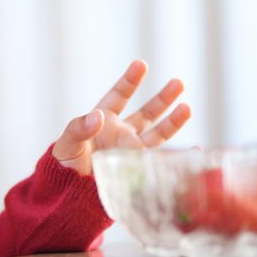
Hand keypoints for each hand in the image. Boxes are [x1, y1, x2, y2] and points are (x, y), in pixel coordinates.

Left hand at [51, 60, 191, 174]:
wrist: (67, 193)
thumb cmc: (64, 165)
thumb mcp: (67, 144)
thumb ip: (79, 129)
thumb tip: (98, 116)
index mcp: (104, 120)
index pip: (119, 96)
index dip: (130, 80)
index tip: (140, 64)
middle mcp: (121, 133)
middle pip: (146, 112)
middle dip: (162, 98)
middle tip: (179, 82)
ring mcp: (131, 151)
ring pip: (157, 134)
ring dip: (173, 122)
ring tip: (187, 107)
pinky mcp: (137, 170)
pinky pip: (159, 161)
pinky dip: (177, 157)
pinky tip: (193, 151)